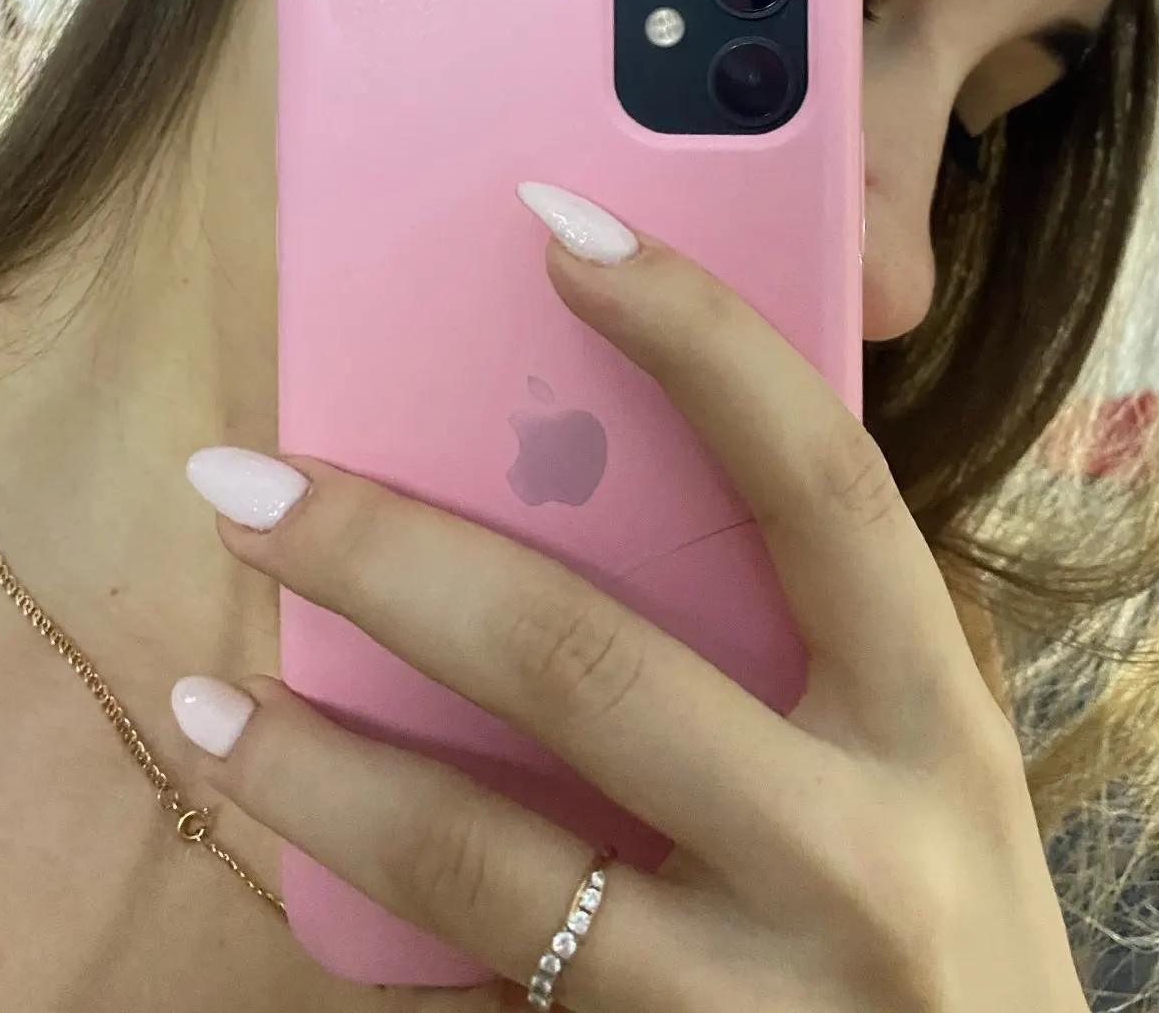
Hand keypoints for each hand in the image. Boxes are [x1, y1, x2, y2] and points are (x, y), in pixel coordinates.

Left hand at [175, 186, 1089, 1011]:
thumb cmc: (949, 932)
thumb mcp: (925, 767)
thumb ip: (814, 637)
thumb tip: (597, 480)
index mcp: (932, 720)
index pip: (820, 482)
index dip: (695, 338)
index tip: (560, 223)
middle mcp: (860, 853)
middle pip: (592, 661)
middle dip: (394, 556)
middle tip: (250, 481)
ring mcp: (760, 999)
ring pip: (488, 860)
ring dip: (320, 769)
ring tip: (209, 690)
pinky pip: (485, 999)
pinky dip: (370, 925)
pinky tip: (296, 868)